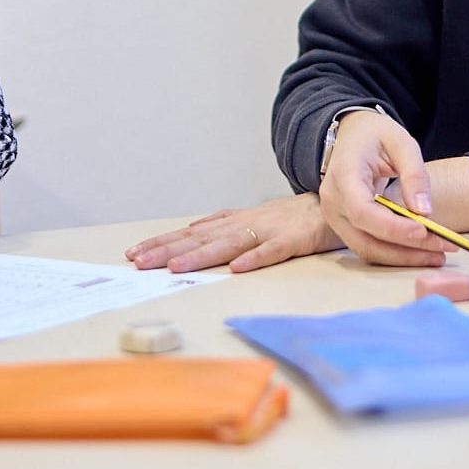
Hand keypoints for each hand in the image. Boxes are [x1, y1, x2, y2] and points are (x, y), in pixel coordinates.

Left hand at [124, 195, 339, 273]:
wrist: (335, 200)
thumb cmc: (291, 217)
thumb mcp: (252, 221)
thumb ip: (224, 228)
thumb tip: (191, 235)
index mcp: (234, 222)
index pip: (191, 234)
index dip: (162, 243)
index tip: (134, 253)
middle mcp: (245, 223)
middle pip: (201, 239)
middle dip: (168, 250)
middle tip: (139, 262)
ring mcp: (269, 230)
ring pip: (229, 244)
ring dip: (201, 256)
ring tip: (175, 268)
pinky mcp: (293, 240)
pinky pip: (273, 251)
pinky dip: (255, 258)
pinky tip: (238, 268)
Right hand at [316, 109, 451, 266]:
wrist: (352, 135)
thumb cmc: (375, 135)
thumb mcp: (401, 142)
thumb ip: (414, 174)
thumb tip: (424, 211)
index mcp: (343, 175)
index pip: (363, 211)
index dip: (393, 227)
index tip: (424, 231)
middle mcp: (333, 202)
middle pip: (367, 238)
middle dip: (407, 249)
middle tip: (443, 248)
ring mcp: (336, 217)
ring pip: (368, 249)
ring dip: (403, 257)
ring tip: (437, 254)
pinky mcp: (346, 226)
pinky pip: (369, 246)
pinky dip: (396, 253)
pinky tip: (421, 250)